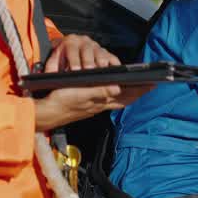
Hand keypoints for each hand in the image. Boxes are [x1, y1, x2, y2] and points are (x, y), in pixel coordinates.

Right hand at [34, 83, 152, 131]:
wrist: (45, 113)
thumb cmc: (61, 102)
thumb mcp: (81, 94)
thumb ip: (99, 91)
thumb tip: (118, 88)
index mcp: (100, 102)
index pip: (125, 96)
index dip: (139, 90)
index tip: (152, 84)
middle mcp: (100, 105)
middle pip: (124, 98)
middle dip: (137, 92)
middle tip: (150, 84)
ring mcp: (93, 106)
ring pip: (116, 100)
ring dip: (128, 94)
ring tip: (138, 87)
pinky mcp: (86, 105)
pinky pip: (106, 100)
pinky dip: (115, 95)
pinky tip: (115, 92)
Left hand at [42, 34, 119, 71]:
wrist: (68, 48)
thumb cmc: (61, 58)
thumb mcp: (53, 61)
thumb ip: (51, 67)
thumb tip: (49, 76)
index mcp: (70, 42)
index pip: (72, 50)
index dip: (74, 60)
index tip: (75, 69)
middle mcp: (84, 42)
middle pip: (87, 50)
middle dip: (89, 61)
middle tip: (90, 70)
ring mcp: (95, 46)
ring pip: (100, 52)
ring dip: (102, 61)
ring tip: (102, 70)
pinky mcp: (105, 51)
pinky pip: (111, 56)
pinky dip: (113, 63)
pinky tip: (114, 70)